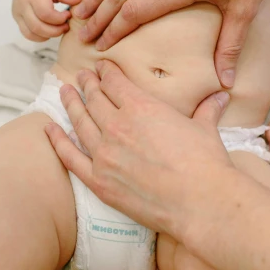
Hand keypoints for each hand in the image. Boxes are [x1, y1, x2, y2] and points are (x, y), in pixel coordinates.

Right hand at [11, 0, 81, 41]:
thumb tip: (78, 2)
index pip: (45, 13)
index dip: (59, 19)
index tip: (68, 15)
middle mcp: (22, 4)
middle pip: (37, 26)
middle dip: (55, 30)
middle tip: (66, 26)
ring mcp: (18, 12)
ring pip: (31, 33)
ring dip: (48, 35)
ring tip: (59, 28)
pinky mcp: (17, 18)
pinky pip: (27, 34)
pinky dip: (40, 37)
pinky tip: (50, 30)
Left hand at [46, 60, 231, 239]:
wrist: (200, 202)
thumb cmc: (205, 163)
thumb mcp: (205, 128)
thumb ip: (206, 110)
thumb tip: (220, 96)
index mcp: (141, 106)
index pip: (115, 82)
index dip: (106, 72)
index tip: (102, 68)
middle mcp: (117, 125)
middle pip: (94, 98)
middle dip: (87, 84)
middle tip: (80, 77)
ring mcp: (104, 153)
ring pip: (80, 122)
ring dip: (70, 104)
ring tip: (64, 92)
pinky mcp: (99, 181)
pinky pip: (70, 157)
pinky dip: (57, 141)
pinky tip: (49, 129)